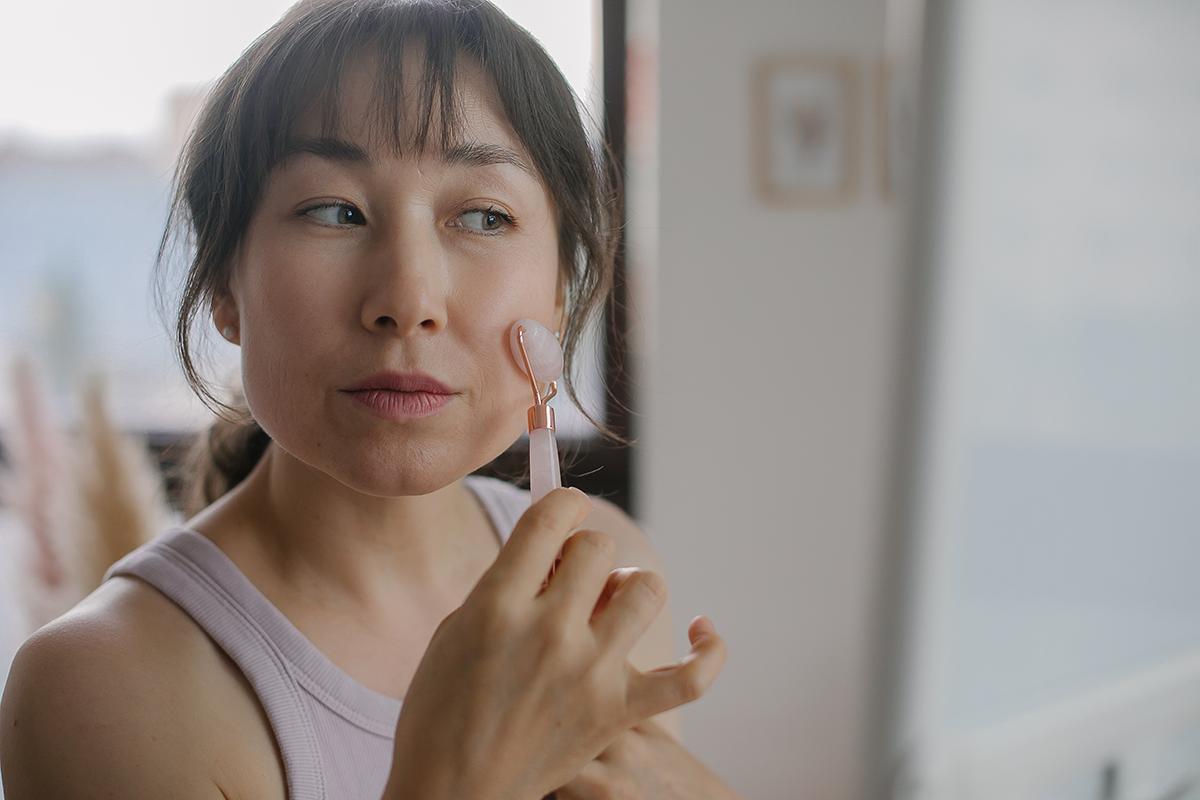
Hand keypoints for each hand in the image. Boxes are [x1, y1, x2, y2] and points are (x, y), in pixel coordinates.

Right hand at [384, 488, 725, 799]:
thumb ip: (508, 581)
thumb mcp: (458, 628)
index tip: (563, 516)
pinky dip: (710, 652)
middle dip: (585, 553)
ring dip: (629, 589)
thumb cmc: (444, 708)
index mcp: (498, 605)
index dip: (563, 505)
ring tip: (609, 606)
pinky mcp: (619, 712)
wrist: (454, 790)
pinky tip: (705, 631)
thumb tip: (557, 539)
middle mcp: (550, 633)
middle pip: (599, 549)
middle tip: (569, 578)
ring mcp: (591, 674)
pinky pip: (689, 677)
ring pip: (646, 591)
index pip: (553, 516)